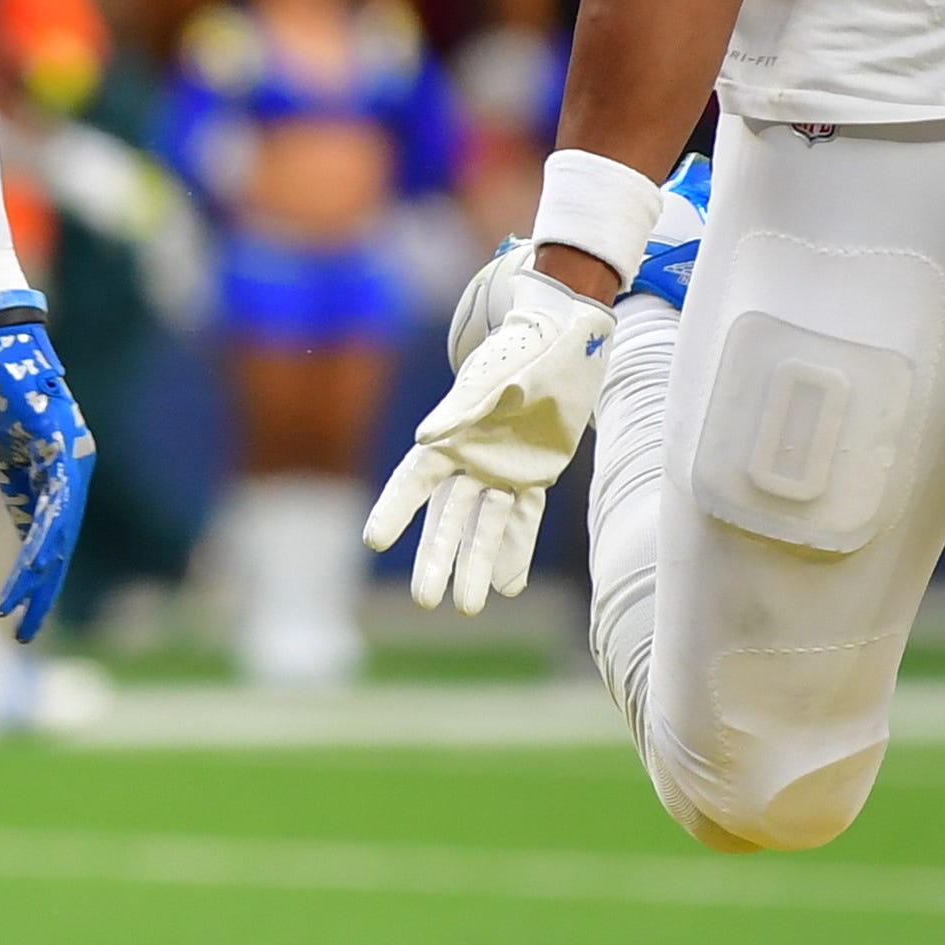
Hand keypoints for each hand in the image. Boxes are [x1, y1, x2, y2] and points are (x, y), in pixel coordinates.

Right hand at [0, 290, 95, 641]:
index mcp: (60, 470)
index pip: (53, 534)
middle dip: (42, 591)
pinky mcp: (59, 446)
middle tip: (27, 633)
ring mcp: (70, 457)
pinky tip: (31, 568)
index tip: (23, 612)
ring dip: (38, 575)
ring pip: (59, 530)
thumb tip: (28, 531)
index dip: (39, 577)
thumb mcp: (3, 448)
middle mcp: (74, 466)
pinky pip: (52, 504)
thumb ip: (18, 487)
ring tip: (21, 612)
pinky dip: (39, 539)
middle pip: (61, 542)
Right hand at [364, 261, 613, 614]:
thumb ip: (462, 408)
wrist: (569, 337)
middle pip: (449, 518)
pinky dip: (516, 550)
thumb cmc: (523, 346)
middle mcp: (471, 459)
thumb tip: (426, 438)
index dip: (395, 510)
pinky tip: (508, 585)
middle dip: (437, 558)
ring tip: (467, 607)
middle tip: (424, 600)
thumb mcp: (493, 374)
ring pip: (485, 527)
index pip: (415, 480)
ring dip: (476, 565)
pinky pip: (523, 519)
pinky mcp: (536, 473)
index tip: (375, 541)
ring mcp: (503, 469)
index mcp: (450, 435)